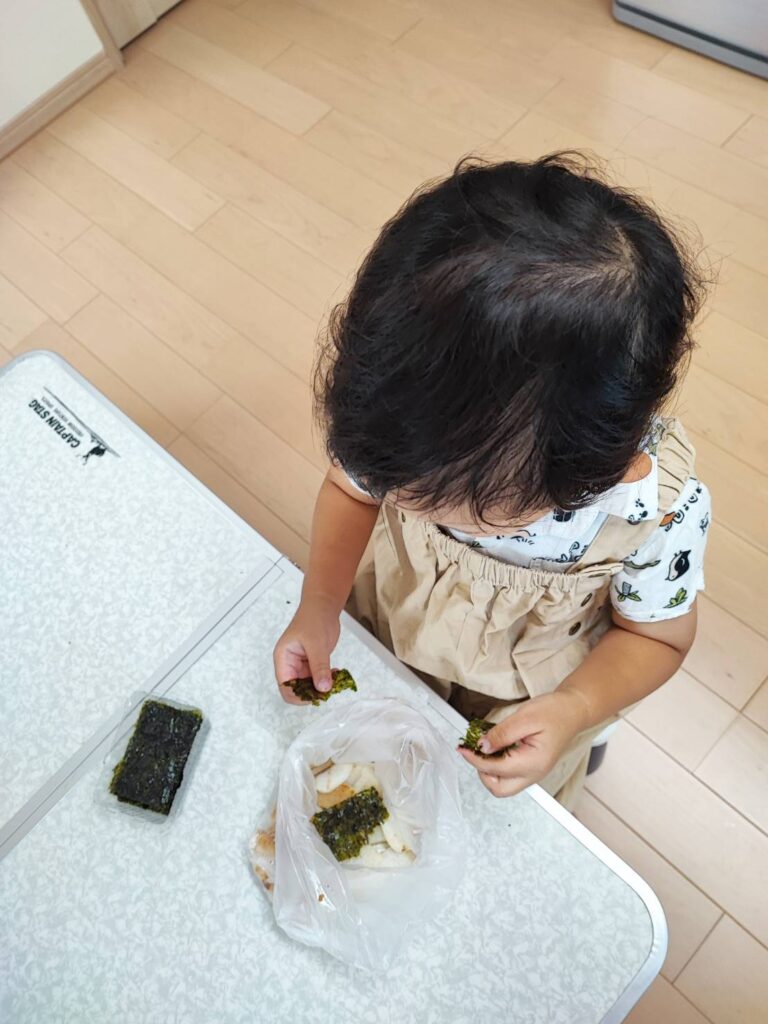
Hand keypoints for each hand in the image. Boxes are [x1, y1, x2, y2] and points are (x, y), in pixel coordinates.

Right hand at [273, 594, 340, 704]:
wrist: (323, 605)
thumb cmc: (314, 619)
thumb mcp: (316, 644)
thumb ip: (319, 667)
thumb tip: (322, 688)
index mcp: (283, 659)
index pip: (285, 687)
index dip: (299, 696)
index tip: (317, 696)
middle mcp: (290, 664)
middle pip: (296, 689)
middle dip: (312, 692)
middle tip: (330, 688)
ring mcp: (301, 664)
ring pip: (309, 685)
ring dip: (322, 686)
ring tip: (336, 679)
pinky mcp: (313, 663)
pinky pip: (318, 678)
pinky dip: (327, 679)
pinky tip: (337, 673)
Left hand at [457, 689, 590, 797]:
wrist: (574, 711)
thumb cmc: (554, 712)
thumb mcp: (525, 717)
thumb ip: (502, 734)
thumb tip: (482, 746)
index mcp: (533, 763)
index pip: (494, 769)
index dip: (474, 759)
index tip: (463, 748)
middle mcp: (534, 774)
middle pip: (499, 789)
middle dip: (481, 773)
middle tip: (473, 752)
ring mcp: (534, 773)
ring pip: (504, 786)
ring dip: (489, 771)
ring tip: (482, 749)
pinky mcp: (532, 768)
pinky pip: (510, 776)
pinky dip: (497, 766)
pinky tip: (494, 749)